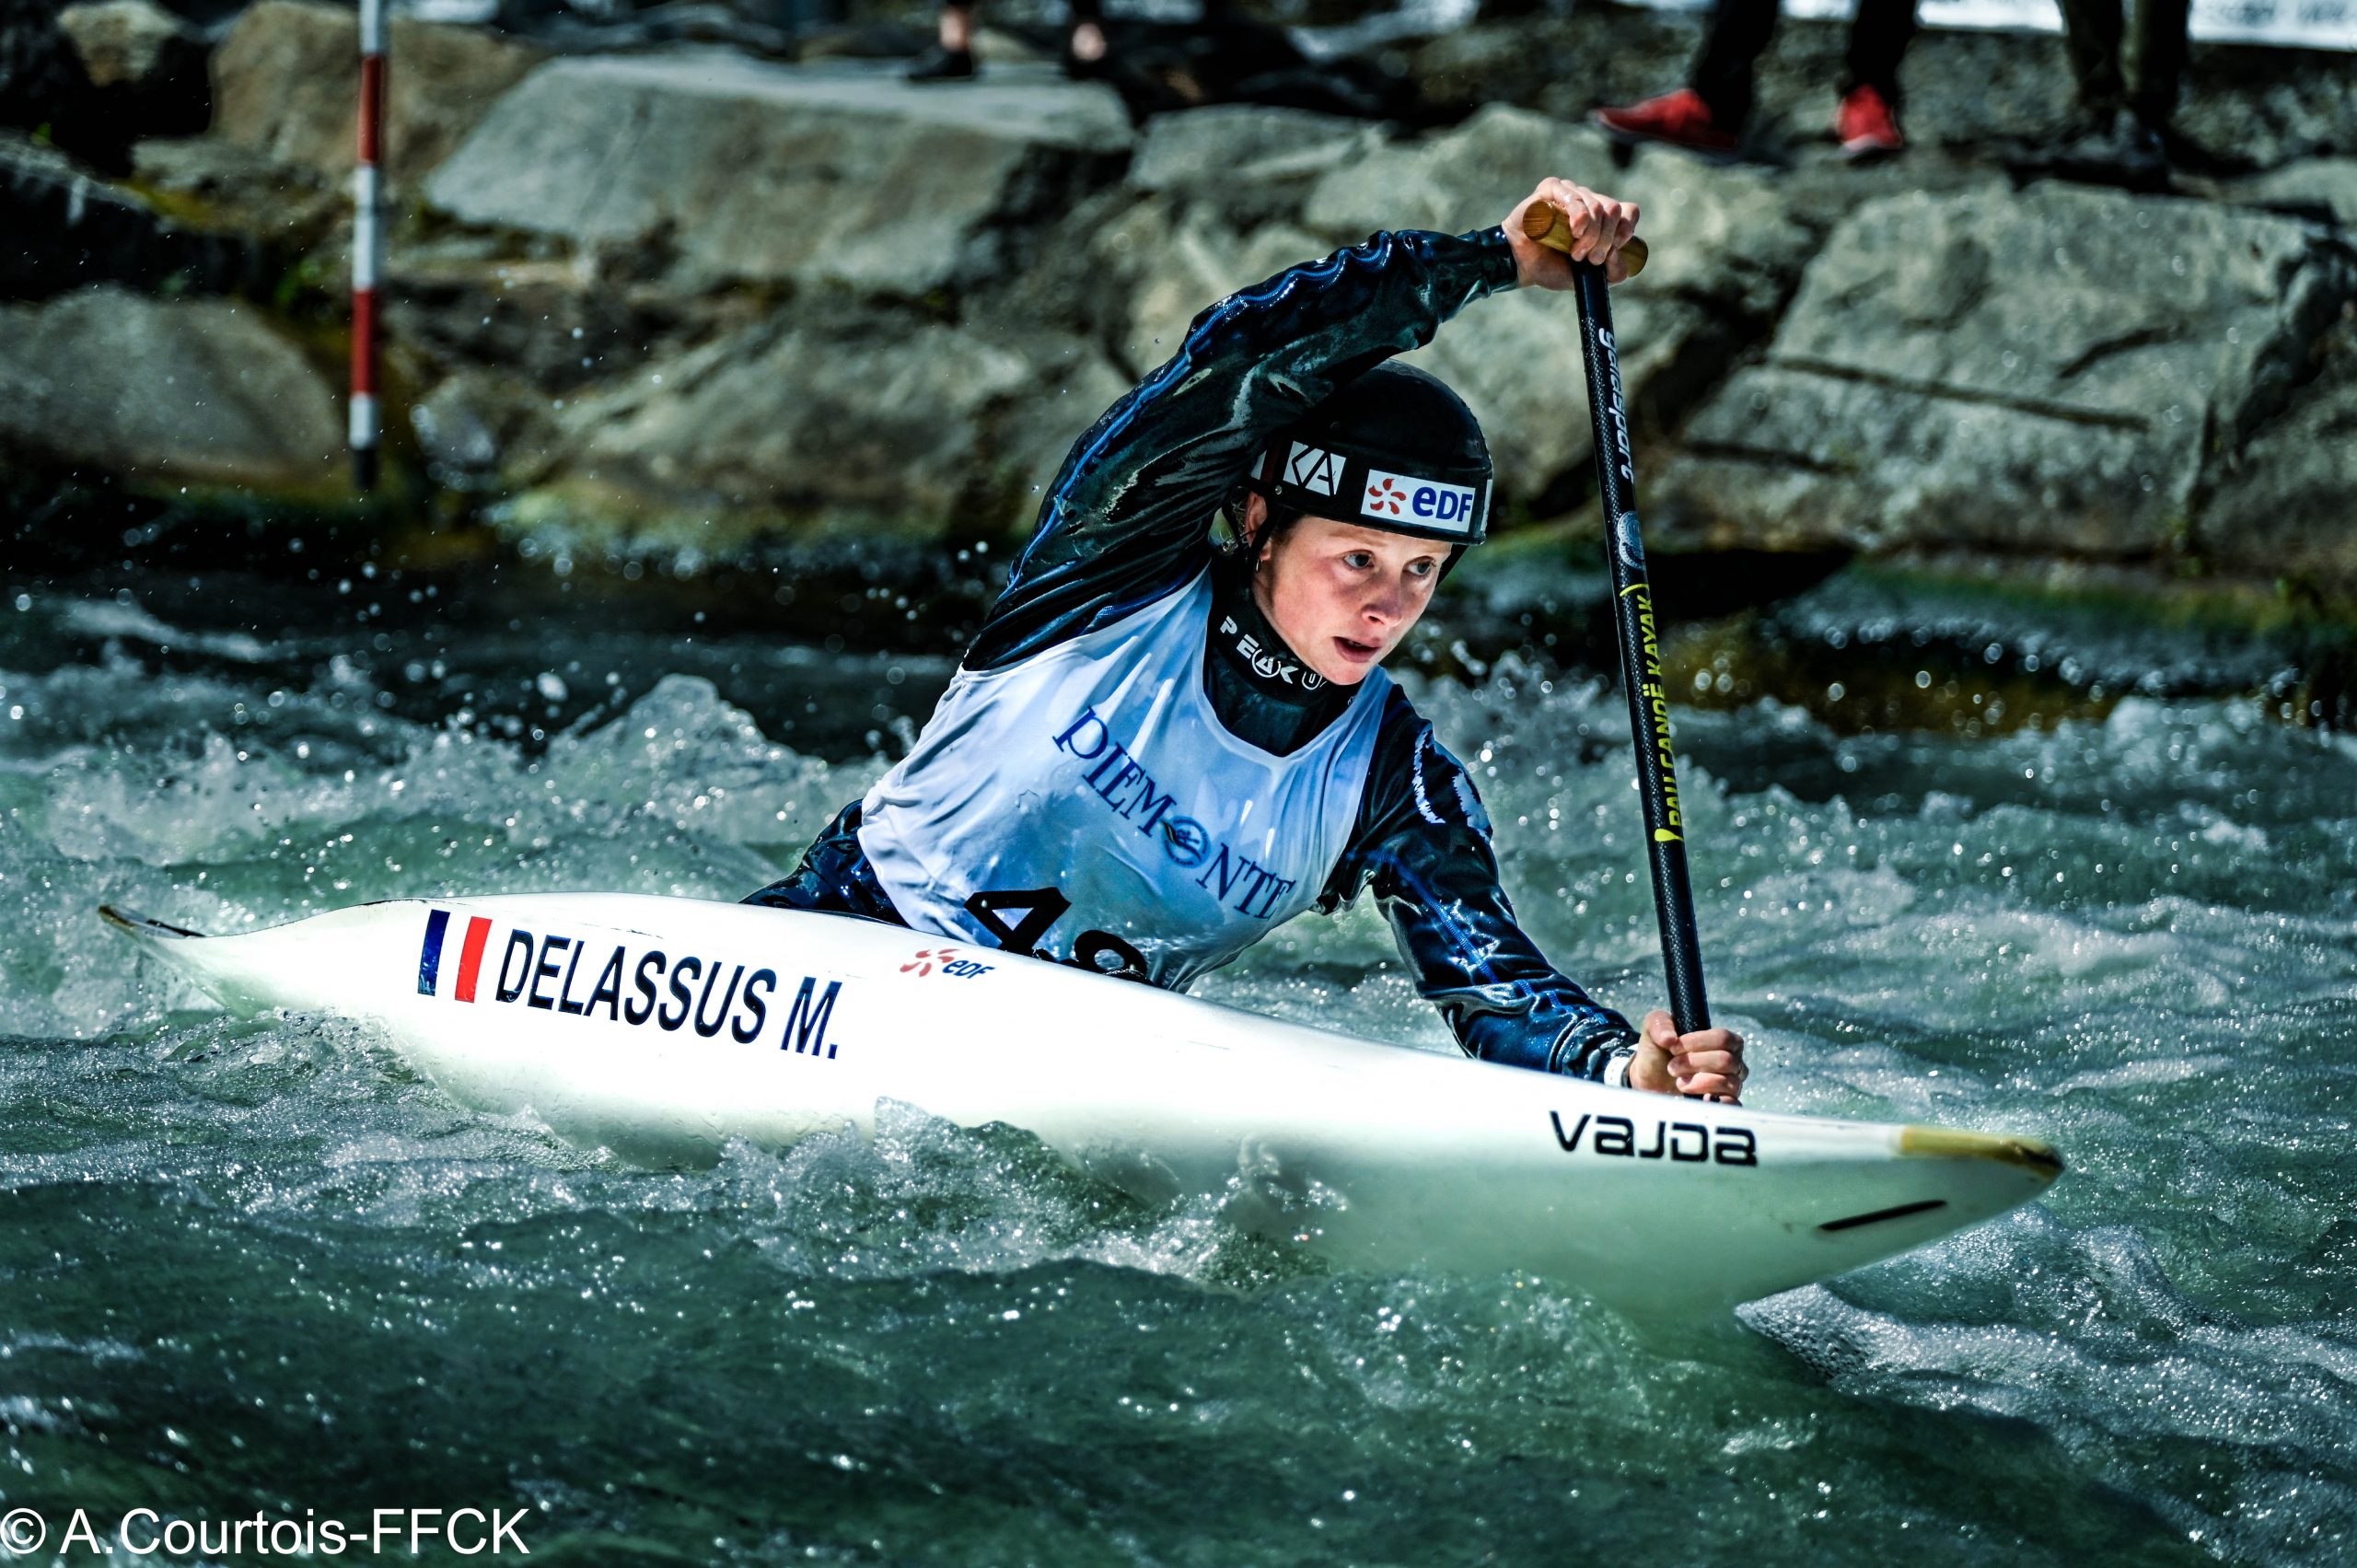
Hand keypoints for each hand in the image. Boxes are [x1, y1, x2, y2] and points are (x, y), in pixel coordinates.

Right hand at [1505, 177, 1640, 288]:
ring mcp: (1571, 193)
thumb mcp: (1589, 277)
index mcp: (1602, 218)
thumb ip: (1613, 273)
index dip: (1626, 229)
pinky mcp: (1552, 189)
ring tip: (1575, 254)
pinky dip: (1579, 216)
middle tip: (1591, 259)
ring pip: (1598, 206)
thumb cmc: (1552, 267)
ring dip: (1591, 235)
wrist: (1520, 265)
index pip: (1629, 211)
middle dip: (1606, 239)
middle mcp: (1589, 201)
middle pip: (1615, 209)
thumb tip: (1620, 253)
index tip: (1613, 250)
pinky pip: (1575, 196)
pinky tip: (1573, 231)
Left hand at [1627, 1010, 1745, 1102]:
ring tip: (1678, 1082)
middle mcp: (1733, 1062)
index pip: (1723, 1038)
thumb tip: (1669, 1039)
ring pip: (1728, 1083)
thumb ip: (1660, 1024)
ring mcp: (1731, 1084)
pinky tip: (1699, 1099)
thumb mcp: (1654, 1029)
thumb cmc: (1659, 1051)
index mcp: (1723, 1041)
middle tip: (1672, 1067)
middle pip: (1725, 1060)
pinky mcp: (1723, 1104)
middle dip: (1694, 1063)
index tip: (1674, 1048)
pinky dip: (1717, 1102)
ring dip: (1699, 1082)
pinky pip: (1733, 1105)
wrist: (1649, 1080)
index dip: (1698, 1042)